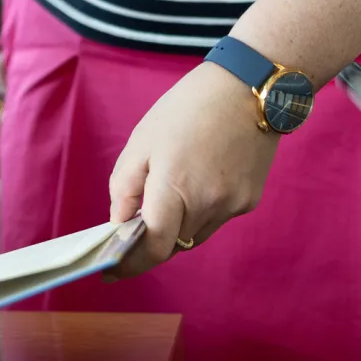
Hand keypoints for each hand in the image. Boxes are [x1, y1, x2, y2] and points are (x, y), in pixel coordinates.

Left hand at [109, 62, 280, 276]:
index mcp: (176, 187)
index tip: (111, 271)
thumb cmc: (189, 107)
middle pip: (173, 243)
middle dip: (150, 241)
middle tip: (129, 228)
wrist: (249, 88)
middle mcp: (208, 204)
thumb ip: (125, 186)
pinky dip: (198, 211)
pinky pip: (215, 218)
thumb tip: (118, 223)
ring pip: (194, 235)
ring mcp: (233, 206)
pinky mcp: (249, 201)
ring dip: (175, 227)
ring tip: (164, 194)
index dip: (130, 264)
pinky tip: (196, 180)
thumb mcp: (142, 139)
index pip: (152, 246)